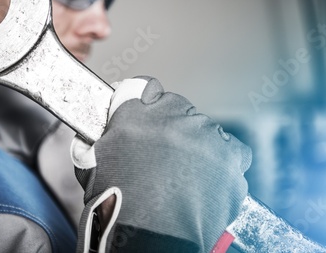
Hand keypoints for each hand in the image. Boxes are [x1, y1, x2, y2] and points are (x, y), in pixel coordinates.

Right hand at [71, 77, 251, 252]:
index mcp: (136, 112)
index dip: (145, 104)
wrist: (151, 238)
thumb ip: (101, 137)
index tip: (146, 116)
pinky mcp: (230, 156)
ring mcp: (205, 135)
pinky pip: (231, 151)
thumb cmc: (118, 205)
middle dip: (171, 129)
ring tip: (184, 177)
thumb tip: (101, 130)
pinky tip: (207, 182)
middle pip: (177, 109)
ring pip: (204, 130)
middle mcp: (173, 115)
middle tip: (163, 157)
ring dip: (196, 146)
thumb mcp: (93, 163)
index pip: (145, 88)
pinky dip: (222, 164)